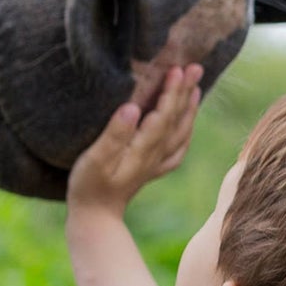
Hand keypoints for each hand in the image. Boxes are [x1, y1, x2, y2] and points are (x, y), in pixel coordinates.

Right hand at [66, 65, 201, 216]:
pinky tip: (187, 124)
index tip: (178, 69)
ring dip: (190, 108)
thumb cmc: (89, 185)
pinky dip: (185, 133)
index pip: (163, 115)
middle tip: (195, 67)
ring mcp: (156, 163)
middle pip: (176, 119)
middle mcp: (155, 155)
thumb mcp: (96, 159)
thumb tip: (133, 107)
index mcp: (143, 149)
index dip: (172, 91)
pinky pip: (177, 149)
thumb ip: (114, 134)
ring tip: (197, 86)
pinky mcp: (151, 169)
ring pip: (180, 132)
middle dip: (186, 92)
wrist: (95, 217)